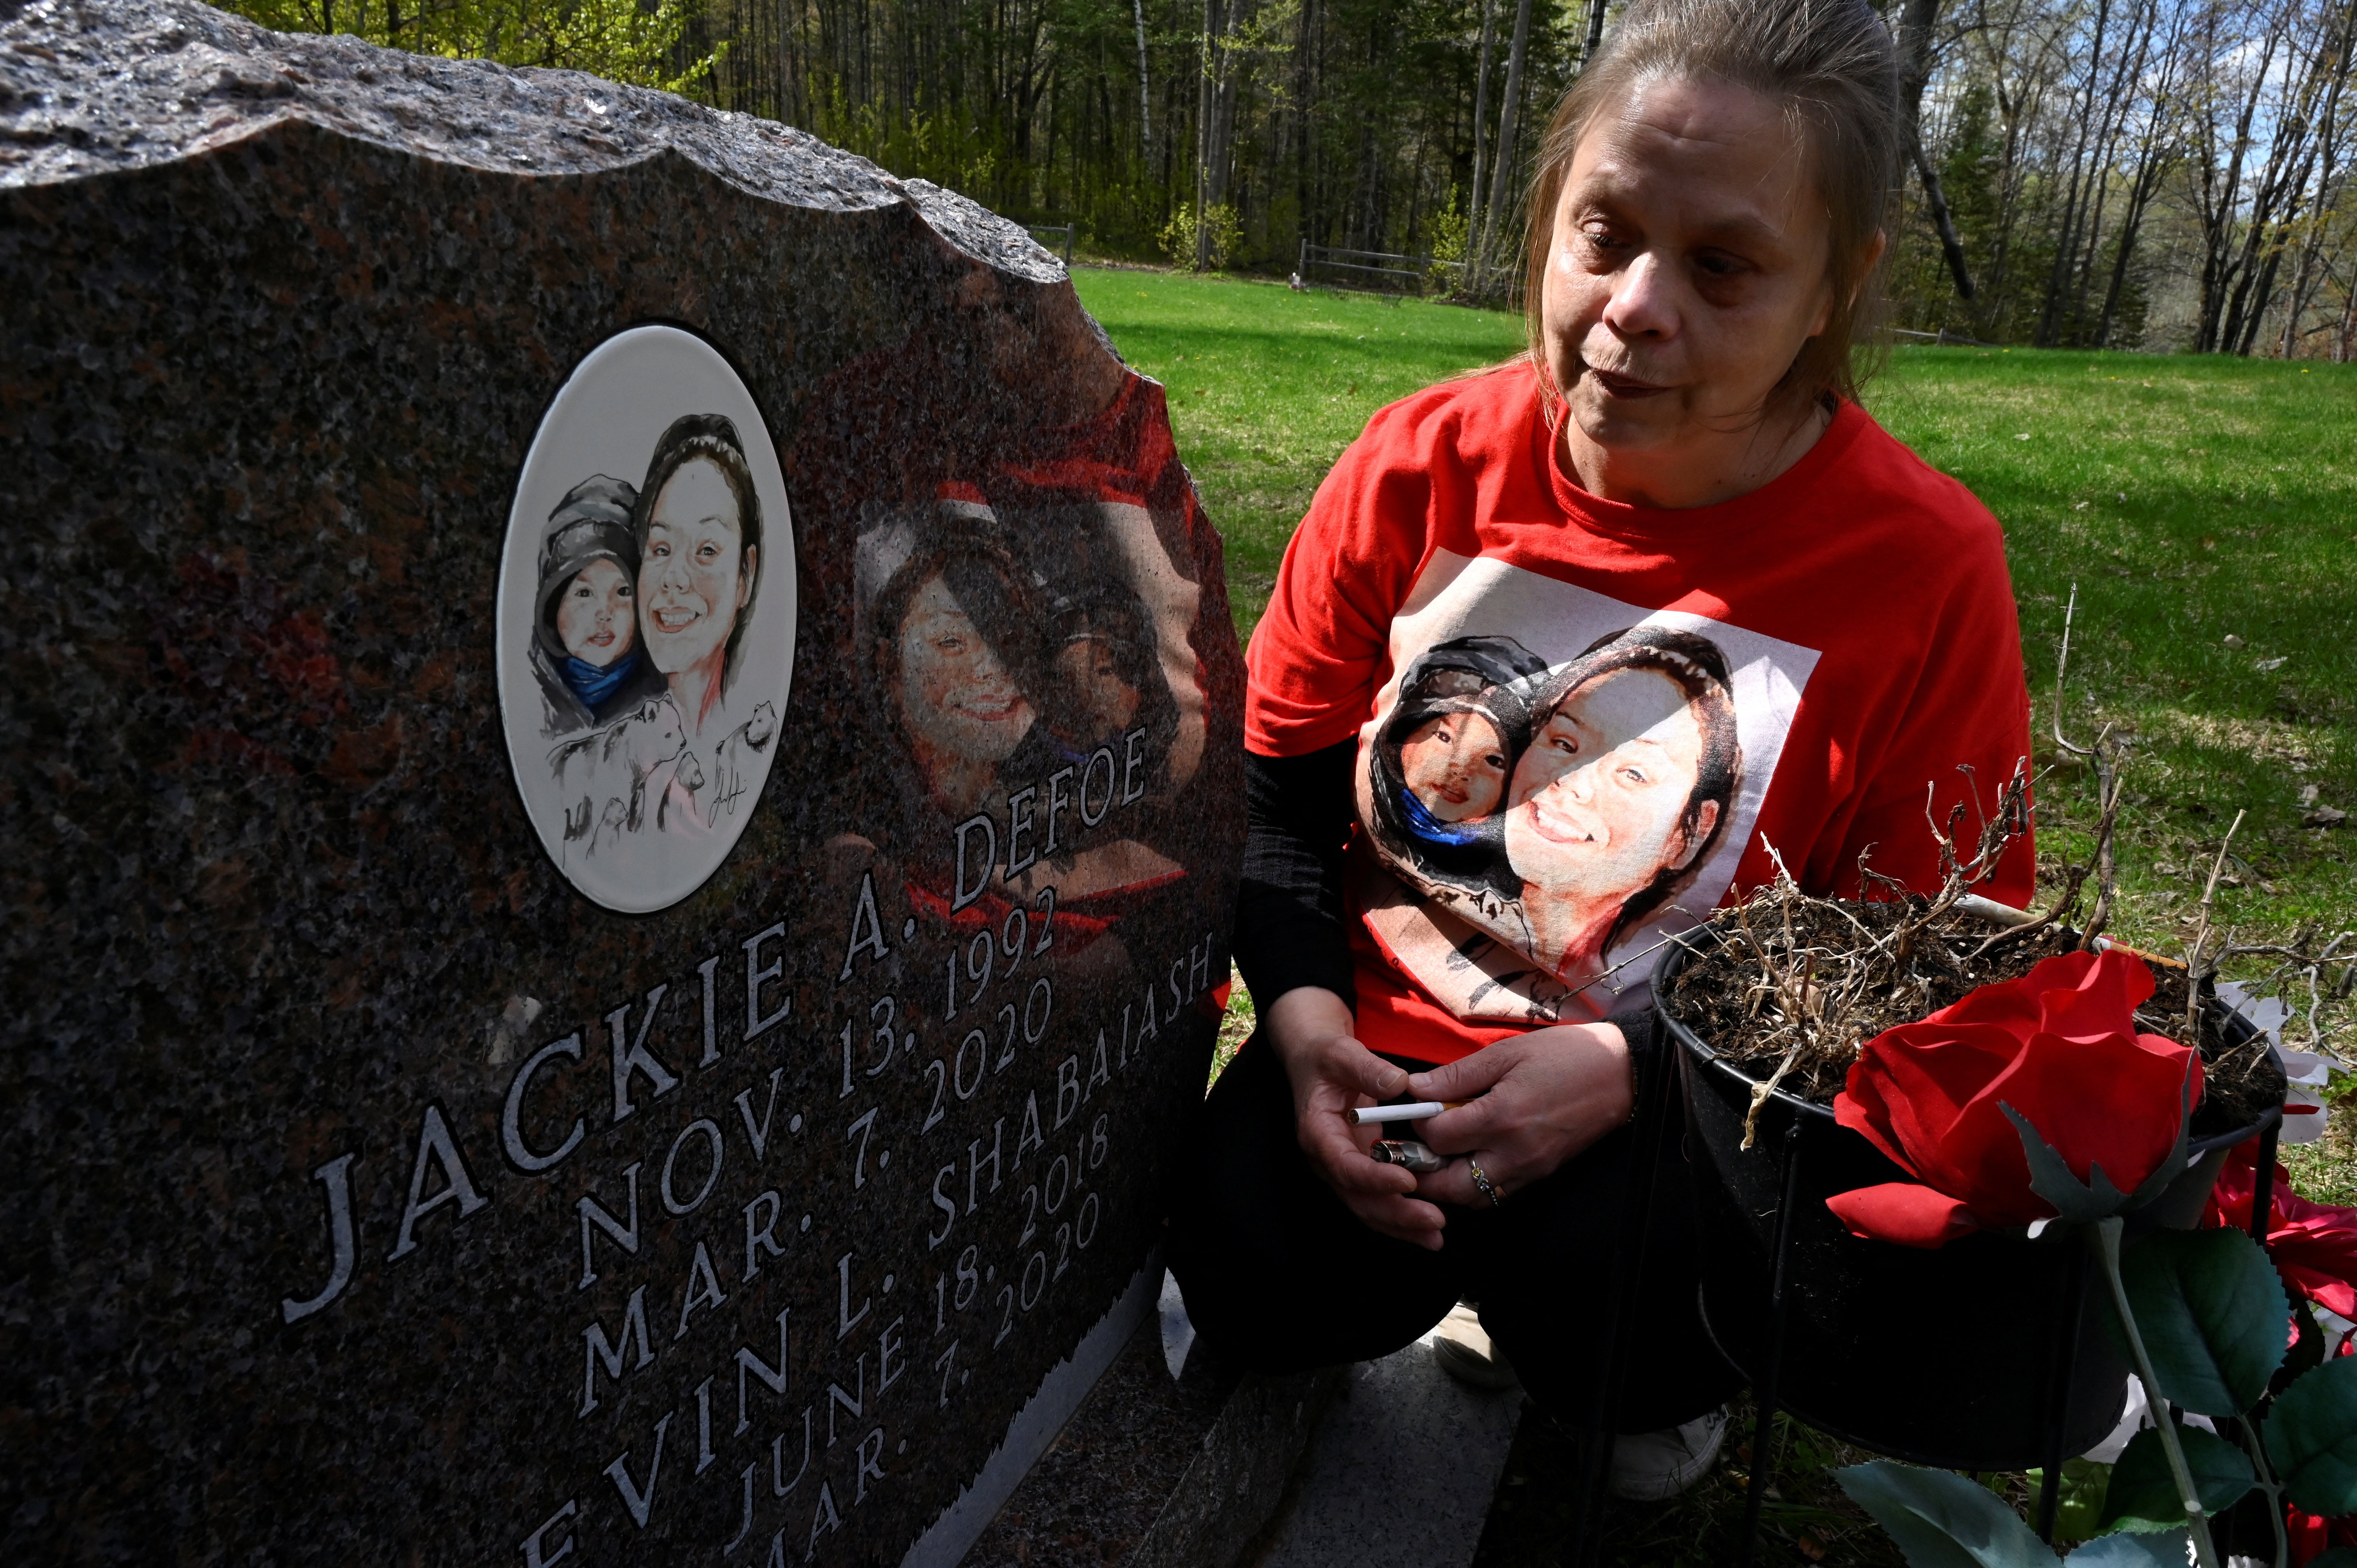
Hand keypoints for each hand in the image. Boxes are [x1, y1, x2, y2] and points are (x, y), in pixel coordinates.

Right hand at [1262, 987, 1449, 1248]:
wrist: (1315, 1060)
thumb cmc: (1326, 1056)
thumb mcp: (1343, 1052)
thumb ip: (1368, 1068)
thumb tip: (1401, 1083)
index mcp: (1317, 1132)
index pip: (1344, 1165)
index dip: (1375, 1179)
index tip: (1409, 1182)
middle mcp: (1328, 1158)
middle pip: (1358, 1198)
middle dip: (1396, 1214)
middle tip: (1435, 1222)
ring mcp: (1343, 1166)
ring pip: (1368, 1206)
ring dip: (1401, 1225)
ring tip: (1435, 1236)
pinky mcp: (1360, 1167)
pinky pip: (1378, 1198)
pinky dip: (1401, 1214)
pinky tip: (1427, 1227)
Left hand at [1407, 1023, 1632, 1207]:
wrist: (1620, 1074)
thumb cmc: (1564, 1056)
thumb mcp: (1507, 1053)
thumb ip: (1458, 1075)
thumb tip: (1417, 1089)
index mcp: (1502, 1116)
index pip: (1439, 1138)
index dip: (1420, 1124)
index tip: (1420, 1108)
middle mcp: (1514, 1152)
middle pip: (1450, 1185)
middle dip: (1424, 1171)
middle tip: (1414, 1147)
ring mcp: (1530, 1169)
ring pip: (1473, 1199)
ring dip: (1448, 1184)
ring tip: (1440, 1155)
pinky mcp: (1541, 1175)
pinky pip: (1498, 1195)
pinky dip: (1475, 1187)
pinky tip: (1469, 1160)